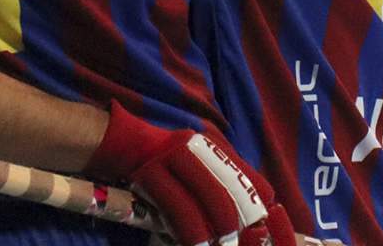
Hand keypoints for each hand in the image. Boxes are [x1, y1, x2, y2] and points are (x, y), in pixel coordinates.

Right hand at [86, 102, 294, 245]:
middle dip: (240, 220)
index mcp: (212, 147)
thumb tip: (248, 216)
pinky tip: (196, 244)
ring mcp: (171, 157)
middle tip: (240, 242)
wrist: (121, 147)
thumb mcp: (195, 165)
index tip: (261, 228)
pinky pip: (177, 207)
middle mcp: (196, 147)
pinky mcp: (150, 173)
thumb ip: (218, 182)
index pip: (249, 176)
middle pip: (230, 186)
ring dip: (215, 229)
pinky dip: (190, 231)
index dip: (259, 205)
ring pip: (205, 198)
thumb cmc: (163, 165)